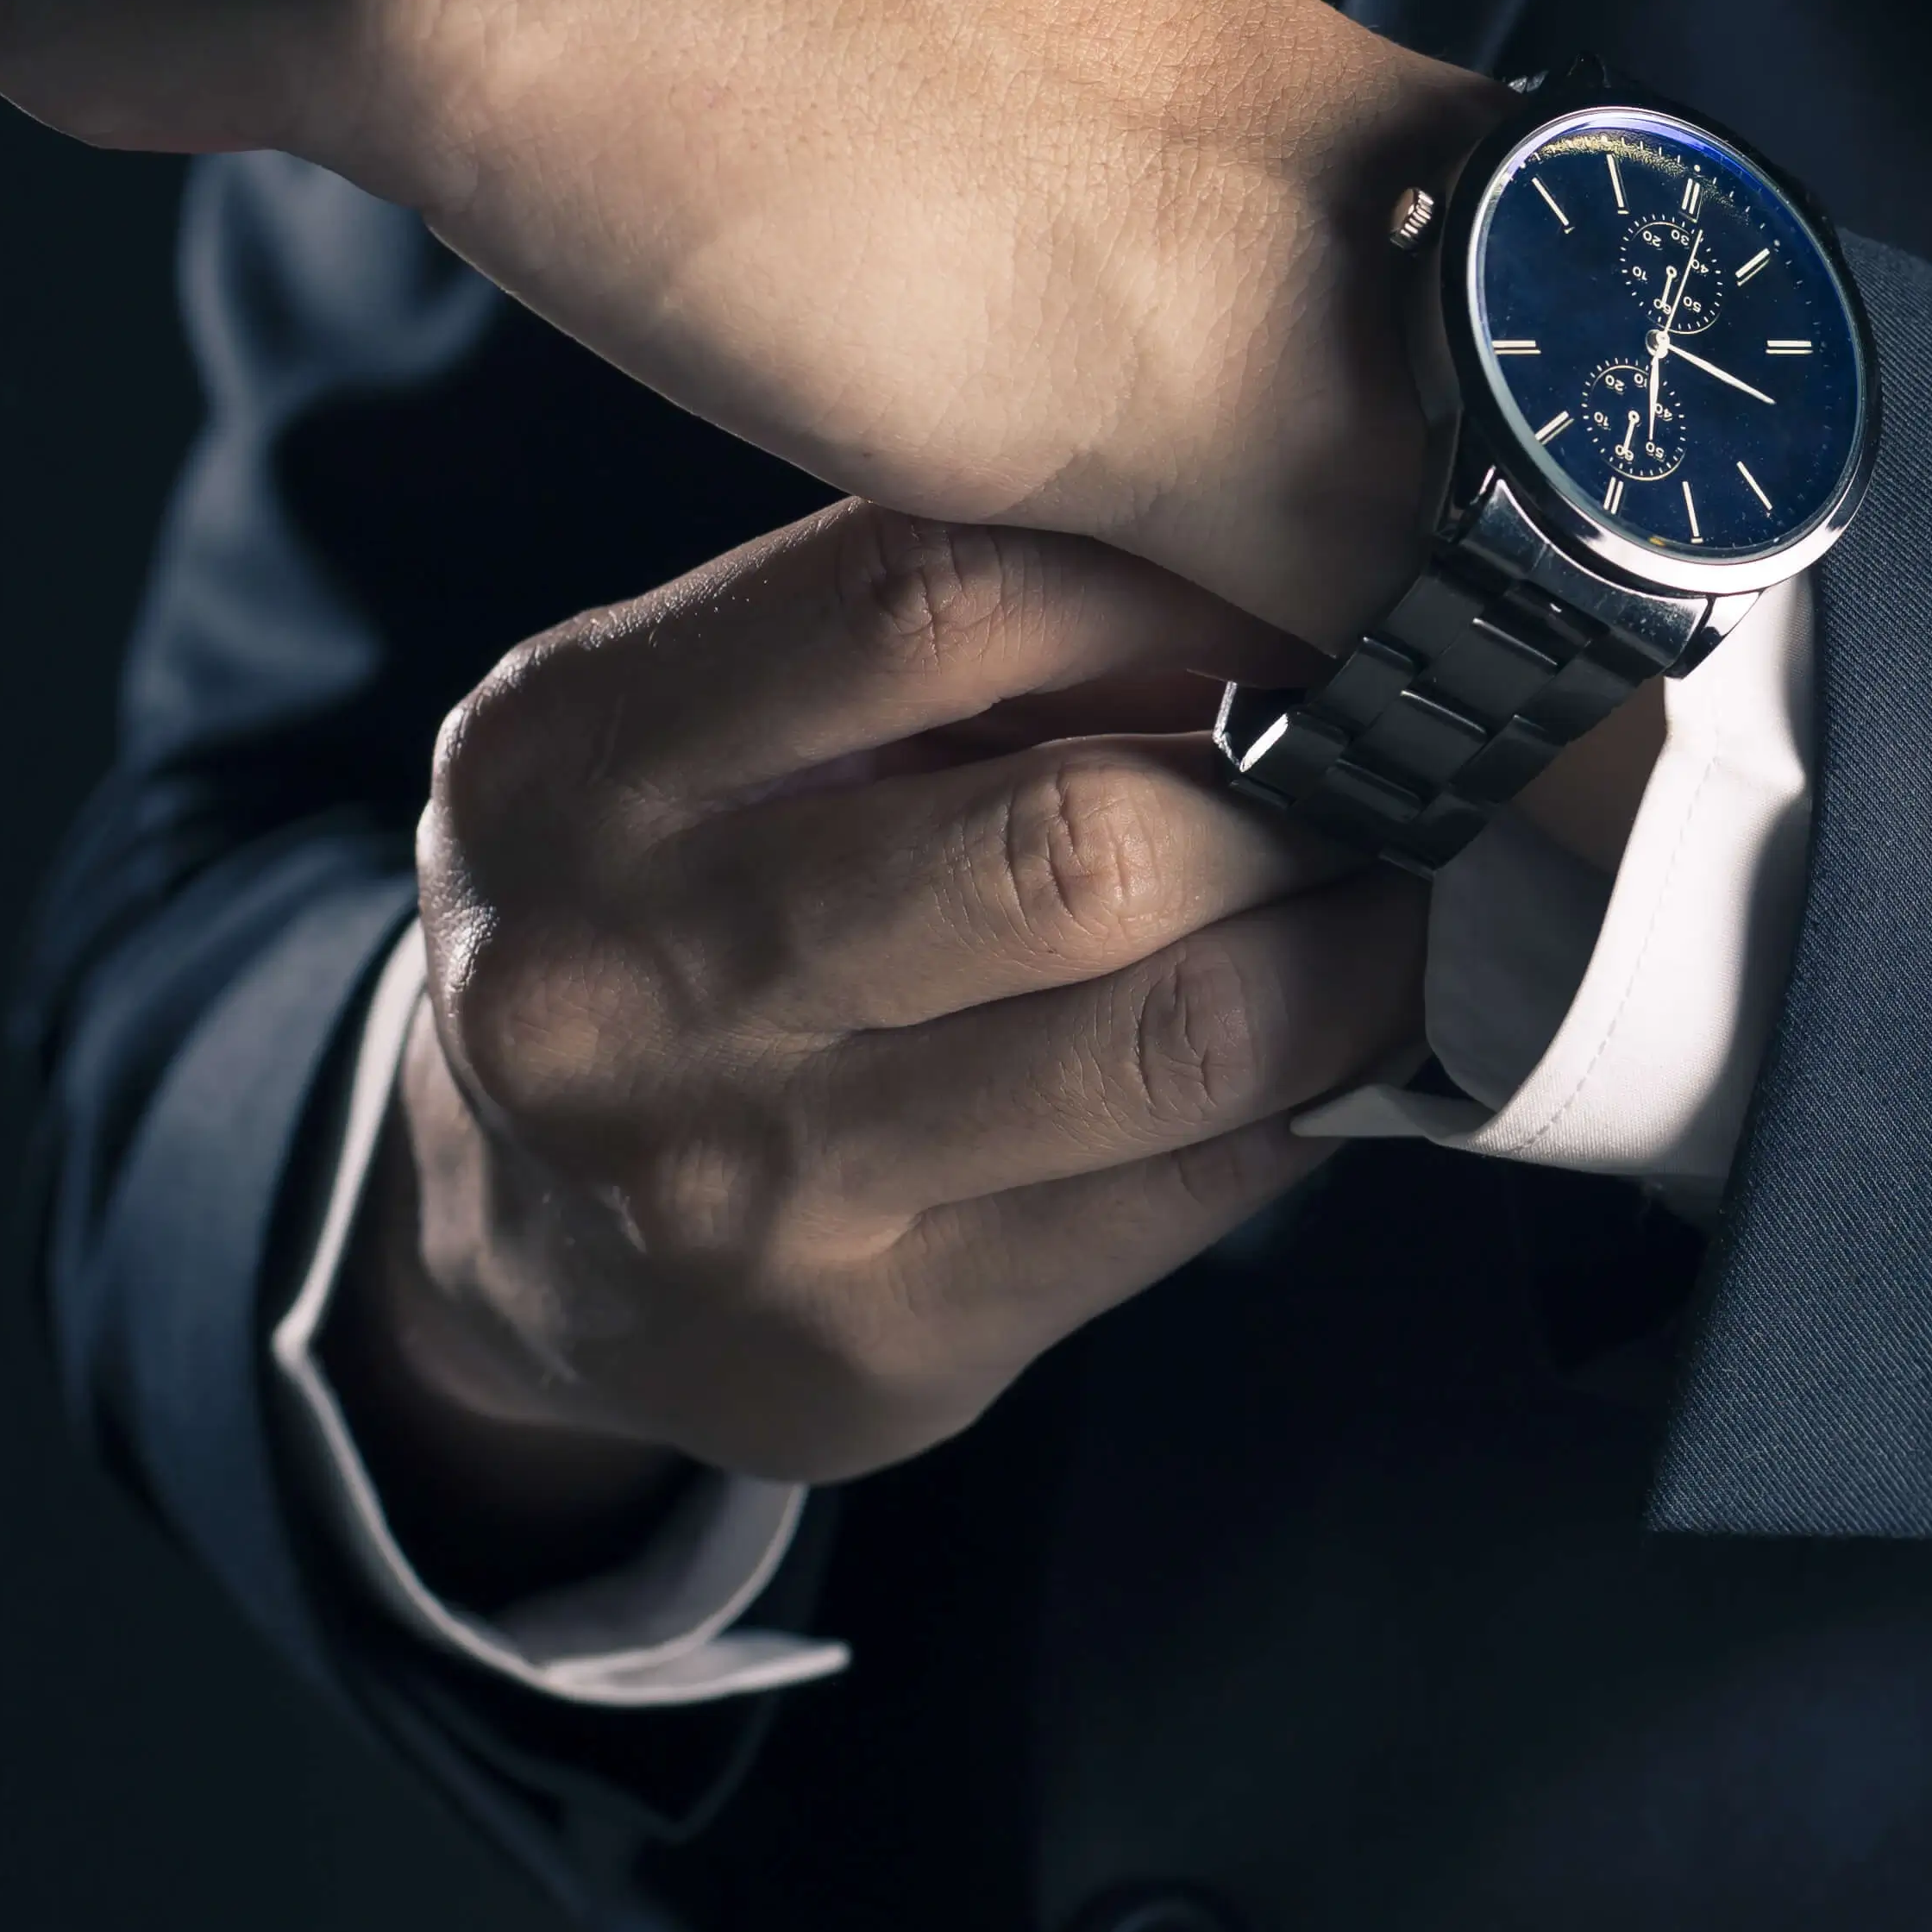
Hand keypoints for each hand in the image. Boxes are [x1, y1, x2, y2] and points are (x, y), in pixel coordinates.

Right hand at [328, 500, 1423, 1568]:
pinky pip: (1183, 1193)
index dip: (1179, 581)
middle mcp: (621, 977)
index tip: (1309, 592)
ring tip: (1424, 888)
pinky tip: (1357, 1036)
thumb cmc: (676, 913)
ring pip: (1169, 1034)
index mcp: (571, 759)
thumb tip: (1278, 597)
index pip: (931, 598)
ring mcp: (741, 1186)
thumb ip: (938, 647)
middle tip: (1404, 760)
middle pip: (1075, 842)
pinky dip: (1317, 1095)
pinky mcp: (868, 1349)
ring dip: (1355, 950)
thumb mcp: (706, 732)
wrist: (507, 1244)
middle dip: (1294, 791)